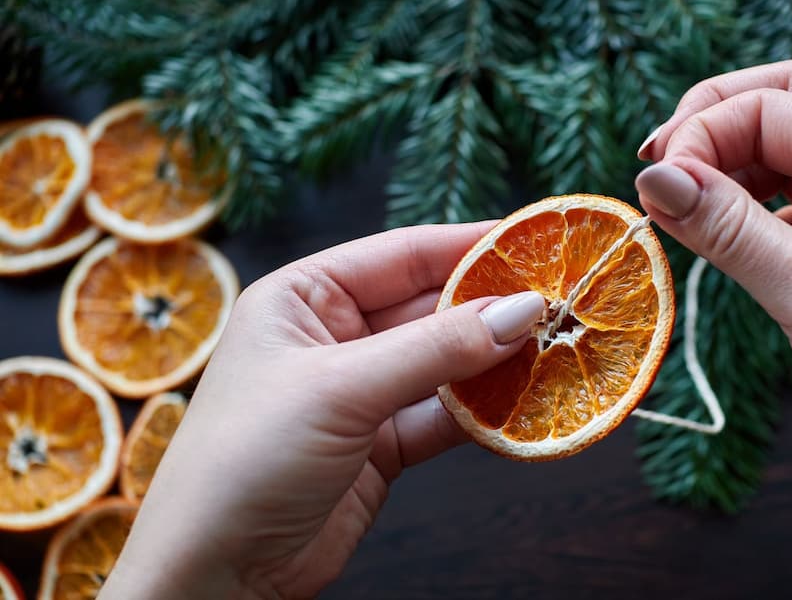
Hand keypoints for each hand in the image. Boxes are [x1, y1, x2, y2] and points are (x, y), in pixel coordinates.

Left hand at [101, 223, 545, 598]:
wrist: (214, 576)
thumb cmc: (246, 461)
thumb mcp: (341, 389)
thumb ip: (435, 349)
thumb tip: (521, 310)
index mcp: (302, 298)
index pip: (399, 254)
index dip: (467, 246)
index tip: (534, 241)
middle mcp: (331, 338)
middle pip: (428, 308)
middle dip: (491, 307)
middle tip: (560, 302)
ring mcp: (358, 393)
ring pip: (442, 364)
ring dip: (494, 362)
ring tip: (556, 348)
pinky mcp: (379, 446)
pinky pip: (443, 416)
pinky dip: (483, 413)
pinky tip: (525, 404)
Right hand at [634, 60, 791, 586]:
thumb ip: (731, 229)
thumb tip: (657, 178)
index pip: (767, 107)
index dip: (700, 137)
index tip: (655, 192)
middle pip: (781, 100)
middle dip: (712, 122)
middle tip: (659, 169)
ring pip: (784, 148)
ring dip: (727, 164)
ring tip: (684, 208)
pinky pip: (791, 197)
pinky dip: (747, 205)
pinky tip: (723, 238)